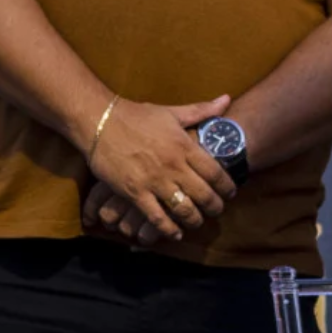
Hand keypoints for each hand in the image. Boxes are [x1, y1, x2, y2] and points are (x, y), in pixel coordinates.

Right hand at [83, 95, 235, 241]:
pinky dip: (169, 229)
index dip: (227, 186)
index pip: (215, 172)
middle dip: (215, 207)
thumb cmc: (137, 116)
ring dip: (195, 220)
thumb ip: (201, 110)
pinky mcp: (135, 193)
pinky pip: (157, 218)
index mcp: (184, 145)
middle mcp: (173, 165)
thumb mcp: (171, 112)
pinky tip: (175, 232)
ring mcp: (154, 181)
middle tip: (217, 210)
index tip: (230, 192)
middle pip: (204, 195)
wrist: (100, 121)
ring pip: (184, 209)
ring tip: (197, 221)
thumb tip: (227, 100)